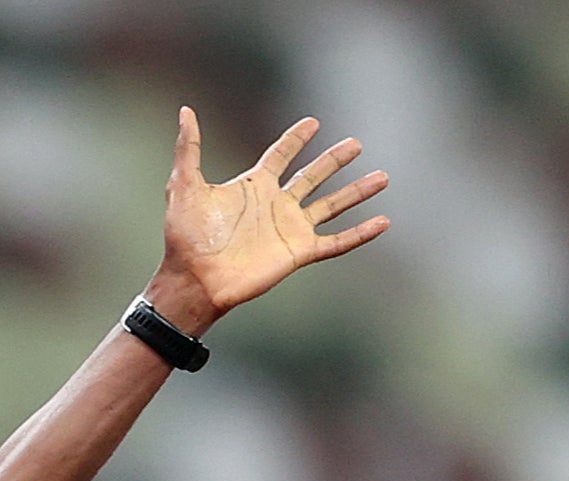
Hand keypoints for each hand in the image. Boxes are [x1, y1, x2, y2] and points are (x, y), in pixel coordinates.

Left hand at [147, 108, 389, 333]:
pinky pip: (337, 242)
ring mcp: (289, 229)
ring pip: (332, 205)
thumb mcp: (184, 186)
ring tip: (383, 177)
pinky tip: (383, 222)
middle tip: (356, 144)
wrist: (196, 280)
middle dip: (334, 160)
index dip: (296, 139)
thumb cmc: (186, 238)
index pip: (280, 156)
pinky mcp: (299, 252)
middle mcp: (275, 205)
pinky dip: (360, 233)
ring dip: (356, 192)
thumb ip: (189, 148)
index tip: (313, 123)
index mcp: (253, 187)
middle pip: (313, 176)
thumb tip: (185, 111)